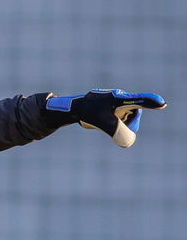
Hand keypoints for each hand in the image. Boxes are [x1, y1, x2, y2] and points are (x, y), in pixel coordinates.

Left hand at [45, 89, 165, 147]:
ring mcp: (119, 100)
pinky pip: (122, 118)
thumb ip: (118, 133)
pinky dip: (115, 122)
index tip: (162, 104)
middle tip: (108, 122)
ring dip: (119, 123)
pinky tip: (105, 118)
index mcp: (119, 98)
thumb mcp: (104, 124)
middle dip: (125, 123)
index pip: (139, 101)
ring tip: (104, 119)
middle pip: (134, 115)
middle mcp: (121, 97)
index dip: (151, 102)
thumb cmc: (89, 113)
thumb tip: (129, 142)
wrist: (76, 108)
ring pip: (128, 118)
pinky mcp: (116, 105)